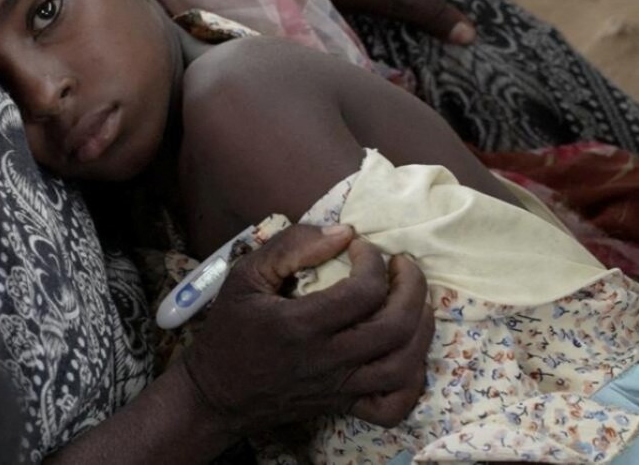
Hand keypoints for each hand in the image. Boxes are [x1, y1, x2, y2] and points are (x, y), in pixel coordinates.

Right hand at [183, 224, 433, 436]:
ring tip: (414, 301)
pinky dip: (411, 380)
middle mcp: (328, 361)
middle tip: (402, 265)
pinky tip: (406, 351)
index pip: (363, 292)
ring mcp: (340, 389)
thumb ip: (291, 246)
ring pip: (404, 366)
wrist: (217, 393)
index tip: (359, 247)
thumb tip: (343, 233)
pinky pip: (393, 406)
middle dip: (412, 287)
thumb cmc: (231, 329)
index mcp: (301, 325)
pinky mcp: (345, 406)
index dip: (372, 260)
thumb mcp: (245, 275)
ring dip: (421, 328)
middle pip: (395, 328)